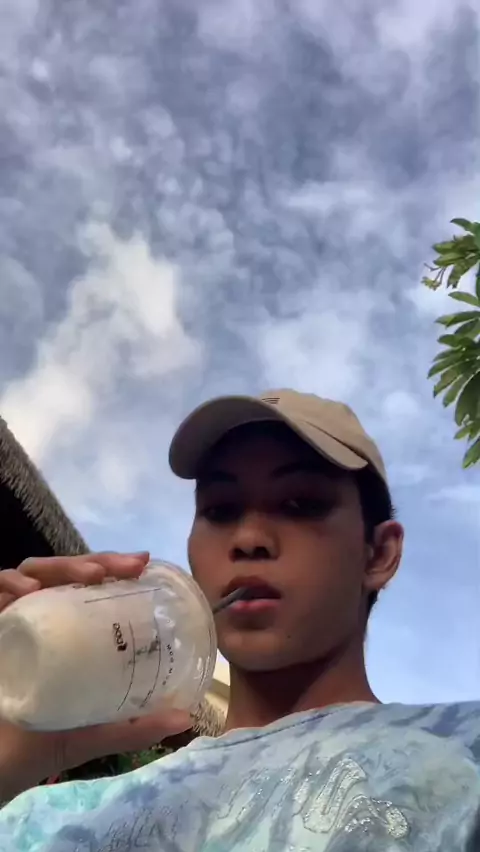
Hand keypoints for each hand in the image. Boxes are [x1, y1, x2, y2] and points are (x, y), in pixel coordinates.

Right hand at [0, 553, 191, 801]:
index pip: (89, 587)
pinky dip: (9, 582)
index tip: (143, 565)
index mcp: (66, 631)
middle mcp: (40, 616)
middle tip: (129, 567)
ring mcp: (12, 617)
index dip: (114, 570)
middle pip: (67, 573)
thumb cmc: (38, 742)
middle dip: (99, 561)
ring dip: (63, 566)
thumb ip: (134, 728)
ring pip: (34, 571)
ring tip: (91, 575)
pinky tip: (27, 590)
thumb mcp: (92, 732)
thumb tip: (185, 717)